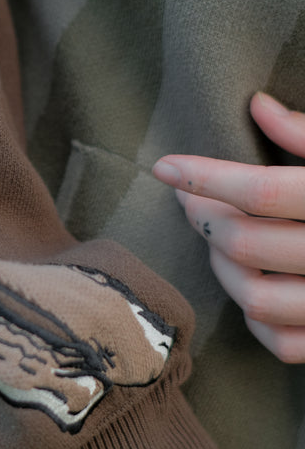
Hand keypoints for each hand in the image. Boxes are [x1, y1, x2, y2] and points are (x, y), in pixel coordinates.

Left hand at [152, 92, 304, 362]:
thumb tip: (257, 106)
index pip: (264, 191)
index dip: (205, 176)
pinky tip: (249, 283)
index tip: (165, 165)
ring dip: (221, 267)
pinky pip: (283, 343)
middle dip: (204, 217)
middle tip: (190, 198)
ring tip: (215, 238)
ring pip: (255, 298)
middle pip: (248, 244)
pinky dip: (254, 318)